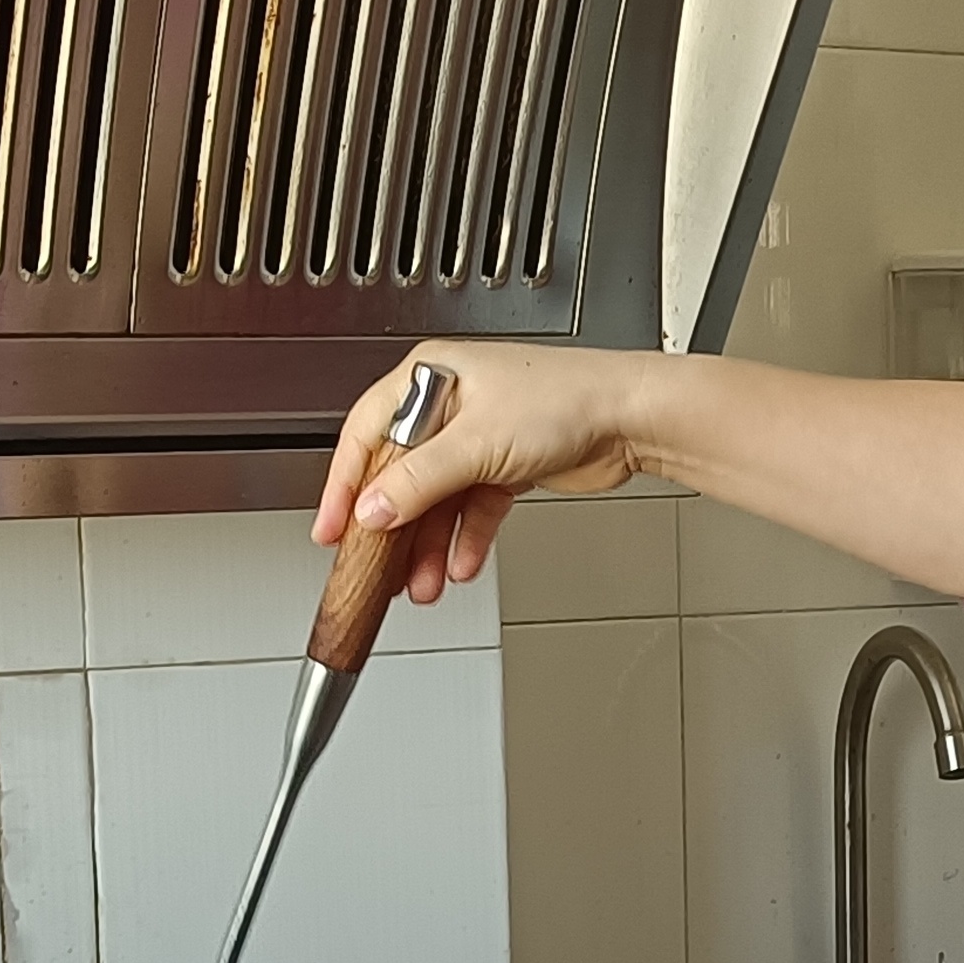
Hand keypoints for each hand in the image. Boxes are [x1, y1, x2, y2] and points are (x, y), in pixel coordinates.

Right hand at [314, 341, 657, 607]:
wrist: (631, 417)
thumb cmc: (567, 400)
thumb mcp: (477, 444)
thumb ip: (419, 481)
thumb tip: (372, 510)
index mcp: (429, 379)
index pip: (366, 435)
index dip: (345, 486)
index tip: (332, 529)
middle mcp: (450, 405)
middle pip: (402, 475)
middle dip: (394, 528)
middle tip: (377, 569)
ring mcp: (479, 436)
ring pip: (438, 500)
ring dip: (430, 545)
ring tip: (423, 583)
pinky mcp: (505, 464)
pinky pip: (472, 509)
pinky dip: (466, 539)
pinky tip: (462, 565)